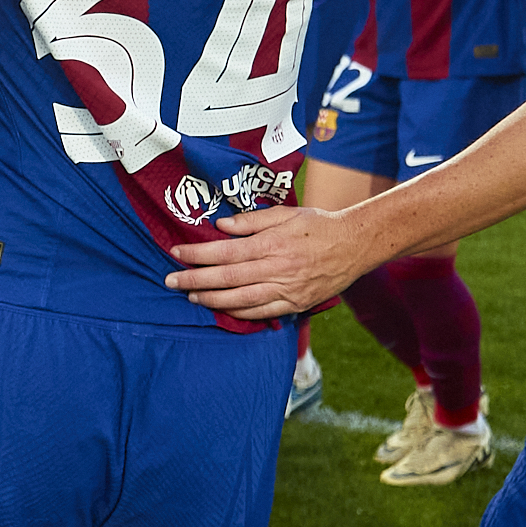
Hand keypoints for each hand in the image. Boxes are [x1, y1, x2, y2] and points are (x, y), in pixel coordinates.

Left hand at [163, 201, 377, 320]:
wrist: (355, 245)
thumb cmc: (318, 225)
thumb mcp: (287, 213)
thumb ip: (253, 220)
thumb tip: (222, 226)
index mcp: (272, 244)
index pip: (226, 252)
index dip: (198, 254)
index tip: (176, 253)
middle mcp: (277, 269)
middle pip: (227, 278)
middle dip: (195, 280)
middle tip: (171, 281)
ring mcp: (287, 289)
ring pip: (241, 299)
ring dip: (212, 299)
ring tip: (191, 296)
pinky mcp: (296, 304)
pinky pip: (262, 313)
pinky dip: (240, 313)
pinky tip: (222, 309)